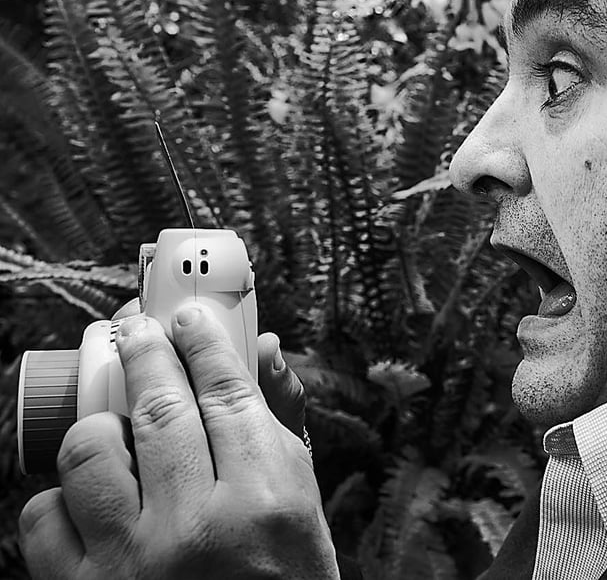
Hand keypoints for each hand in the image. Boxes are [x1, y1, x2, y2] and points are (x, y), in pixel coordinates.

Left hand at [18, 305, 339, 578]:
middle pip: (160, 406)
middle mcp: (197, 527)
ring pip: (91, 450)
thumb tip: (262, 351)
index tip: (189, 313)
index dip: (204, 339)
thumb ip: (282, 424)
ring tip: (116, 417)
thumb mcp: (301, 507)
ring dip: (101, 421)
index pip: (227, 391)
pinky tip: (91, 496)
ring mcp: (133, 562)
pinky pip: (43, 517)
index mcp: (265, 500)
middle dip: (145, 350)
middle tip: (137, 328)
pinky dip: (60, 495)